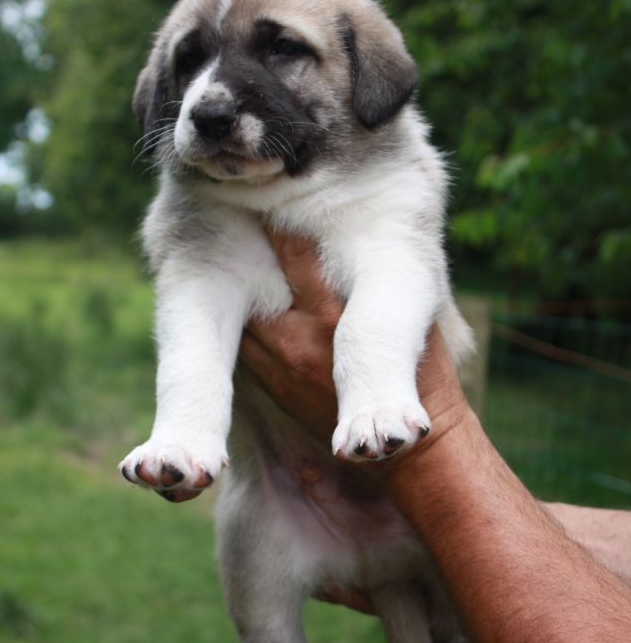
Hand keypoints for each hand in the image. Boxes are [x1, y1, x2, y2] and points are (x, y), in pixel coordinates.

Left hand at [240, 229, 471, 460]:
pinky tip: (231, 298)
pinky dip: (238, 320)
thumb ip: (386, 279)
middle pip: (257, 282)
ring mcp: (282, 364)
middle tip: (226, 213)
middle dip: (243, 250)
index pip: (297, 256)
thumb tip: (373, 229)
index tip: (265, 197)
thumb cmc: (422, 373)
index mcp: (337, 316)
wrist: (405, 445)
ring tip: (220, 250)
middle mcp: (303, 338)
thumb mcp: (416, 318)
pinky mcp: (274, 385)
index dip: (278, 225)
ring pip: (244, 313)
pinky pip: (245, 345)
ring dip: (234, 285)